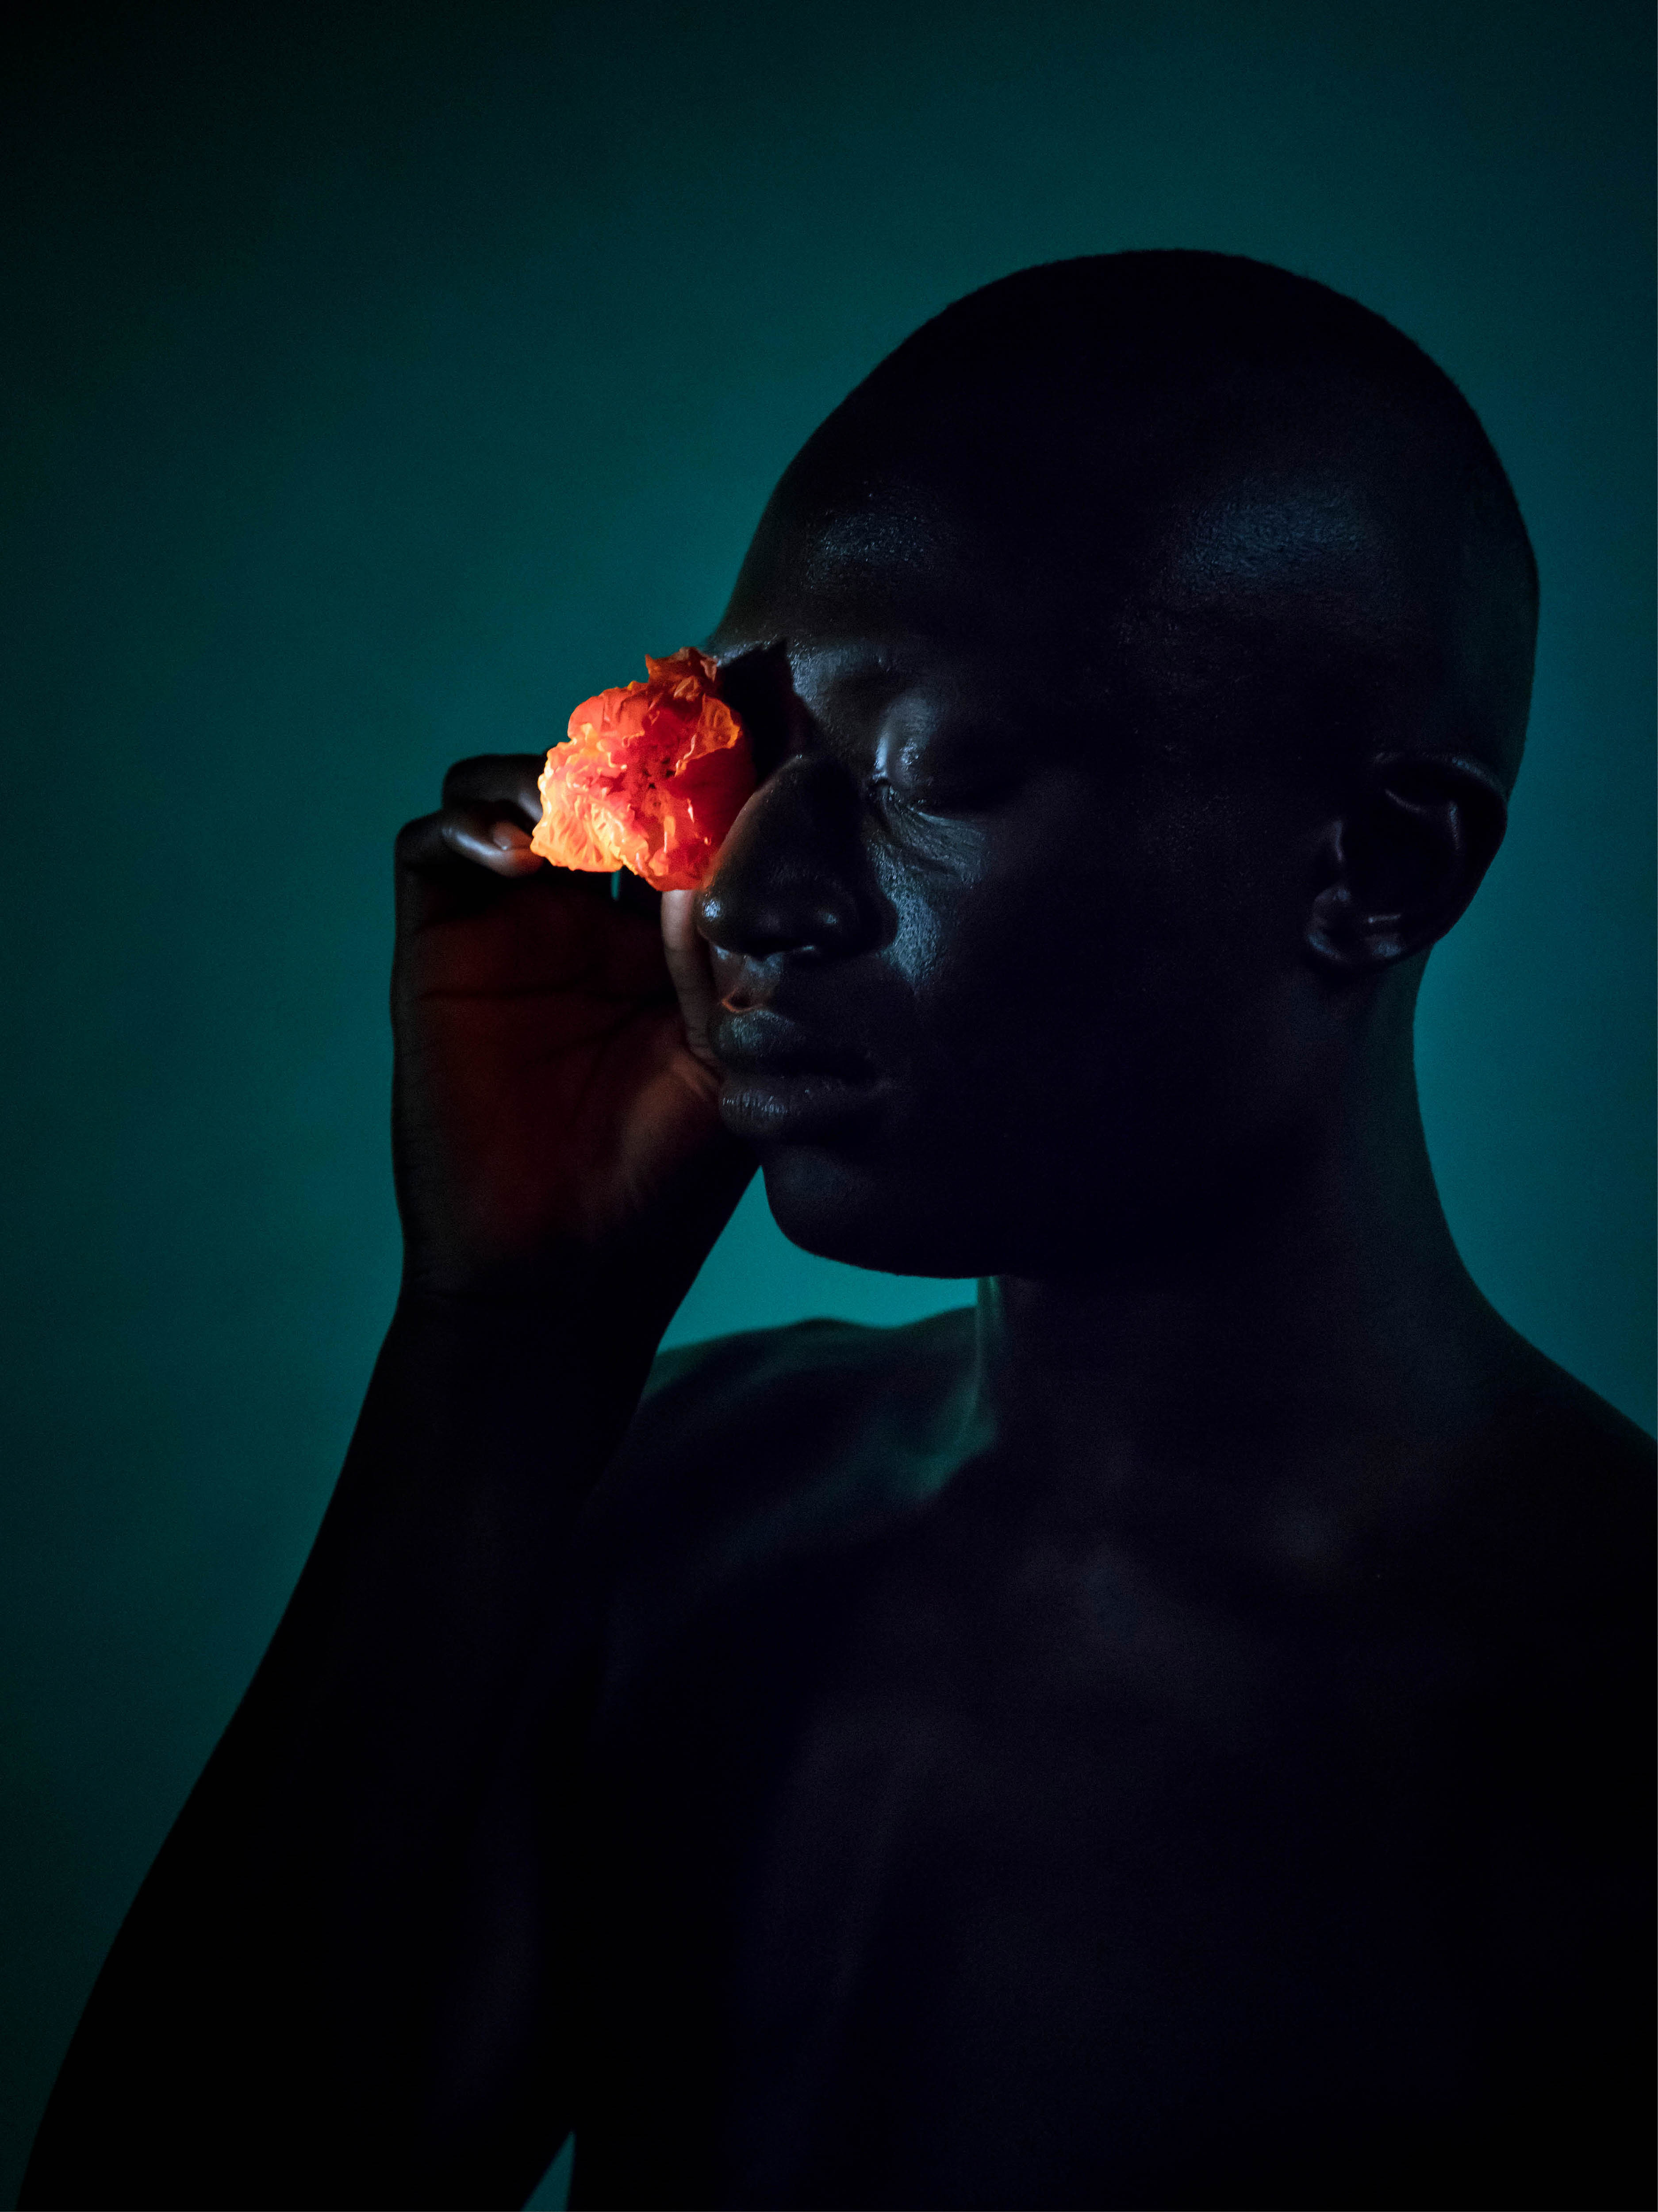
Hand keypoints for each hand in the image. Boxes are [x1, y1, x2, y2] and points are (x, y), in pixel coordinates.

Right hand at [391, 754, 751, 1304]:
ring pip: (513, 792)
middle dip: (628, 755)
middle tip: (659, 758)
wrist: (563, 1272)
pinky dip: (467, 826)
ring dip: (546, 777)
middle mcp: (592, 917)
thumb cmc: (663, 1180)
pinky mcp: (442, 948)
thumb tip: (715, 844)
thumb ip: (721, 953)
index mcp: (672, 936)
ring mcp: (513, 926)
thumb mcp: (727, 1056)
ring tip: (583, 808)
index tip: (743, 726)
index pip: (688, 816)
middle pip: (600, 783)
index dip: (708, 765)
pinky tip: (521, 859)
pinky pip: (431, 849)